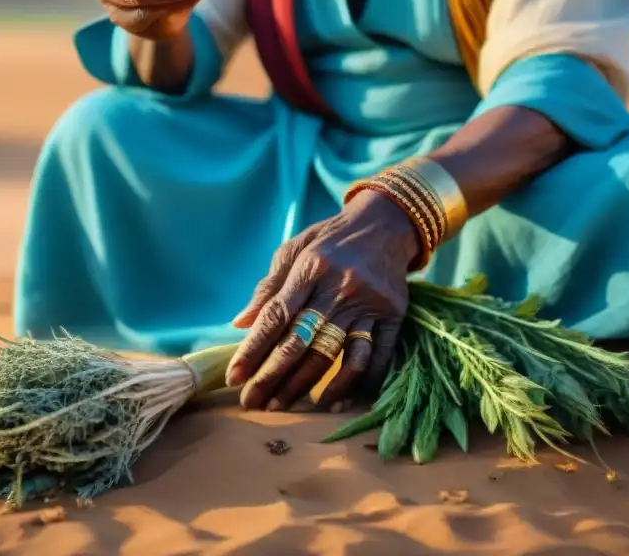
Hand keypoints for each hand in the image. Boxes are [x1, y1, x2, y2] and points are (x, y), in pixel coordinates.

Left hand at [225, 190, 420, 411]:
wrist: (386, 222)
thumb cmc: (330, 239)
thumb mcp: (295, 248)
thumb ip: (269, 286)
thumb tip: (240, 323)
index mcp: (310, 267)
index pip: (276, 316)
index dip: (253, 350)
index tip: (235, 377)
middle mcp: (338, 286)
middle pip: (302, 342)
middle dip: (273, 377)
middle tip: (252, 402)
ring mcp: (368, 303)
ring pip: (335, 354)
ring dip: (308, 386)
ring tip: (284, 406)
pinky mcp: (393, 314)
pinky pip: (376, 356)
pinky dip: (357, 383)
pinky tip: (336, 403)